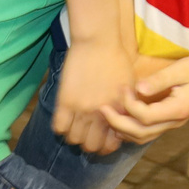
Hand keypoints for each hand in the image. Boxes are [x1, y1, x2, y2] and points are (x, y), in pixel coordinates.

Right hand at [52, 40, 134, 154]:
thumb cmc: (117, 59)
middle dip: (89, 143)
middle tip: (87, 134)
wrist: (98, 41)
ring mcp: (81, 109)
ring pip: (73, 139)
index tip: (102, 138)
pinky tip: (65, 118)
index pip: (110, 145)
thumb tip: (122, 122)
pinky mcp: (66, 100)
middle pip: (90, 146)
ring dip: (74, 135)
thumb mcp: (130, 86)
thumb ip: (126, 107)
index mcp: (117, 113)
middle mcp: (100, 115)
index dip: (105, 145)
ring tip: (75, 125)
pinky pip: (59, 126)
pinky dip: (61, 126)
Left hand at [107, 53, 188, 141]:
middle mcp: (176, 122)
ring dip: (124, 130)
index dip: (129, 105)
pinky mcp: (172, 120)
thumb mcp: (181, 69)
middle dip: (118, 123)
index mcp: (178, 110)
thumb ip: (159, 80)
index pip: (145, 116)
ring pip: (144, 137)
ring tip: (108, 116)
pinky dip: (133, 129)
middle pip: (141, 133)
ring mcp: (174, 124)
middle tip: (101, 108)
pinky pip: (149, 132)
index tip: (122, 88)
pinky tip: (121, 119)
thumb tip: (137, 88)